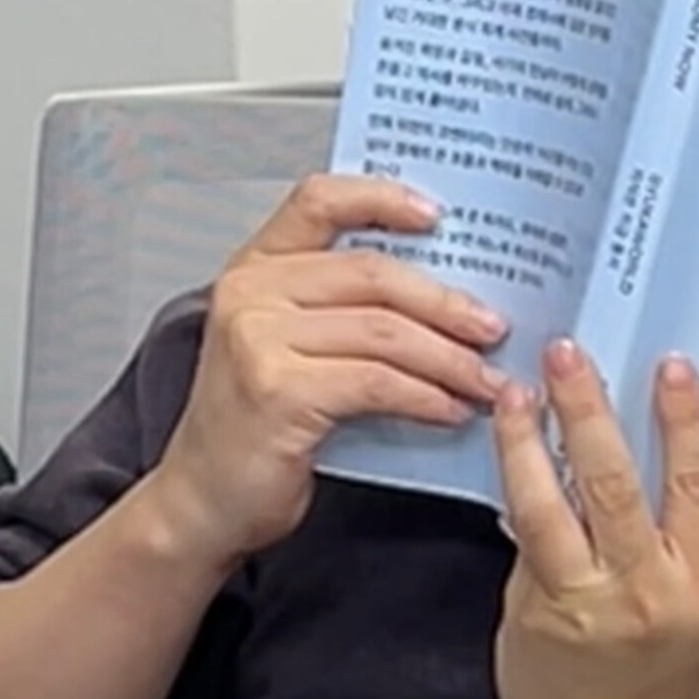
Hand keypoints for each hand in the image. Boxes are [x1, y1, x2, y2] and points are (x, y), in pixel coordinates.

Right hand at [150, 174, 507, 569]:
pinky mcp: (278, 390)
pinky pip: (376, 381)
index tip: (437, 215)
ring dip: (448, 359)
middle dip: (445, 303)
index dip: (381, 198)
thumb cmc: (252, 430)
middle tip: (494, 328)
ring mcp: (258, 339)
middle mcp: (250, 293)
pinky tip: (450, 410)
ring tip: (485, 380)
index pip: (319, 202)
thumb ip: (340, 312)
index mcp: (255, 269)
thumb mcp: (289, 349)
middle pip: (372, 273)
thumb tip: (443, 301)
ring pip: (383, 331)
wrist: (204, 500)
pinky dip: (425, 396)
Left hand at [493, 340, 698, 698]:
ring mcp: (583, 603)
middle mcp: (645, 591)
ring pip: (550, 507)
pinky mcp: (533, 613)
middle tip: (568, 355)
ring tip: (518, 392)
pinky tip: (508, 447)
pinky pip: (524, 539)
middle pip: (615, 485)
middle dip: (589, 412)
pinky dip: (516, 487)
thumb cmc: (676, 681)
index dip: (685, 424)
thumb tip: (691, 461)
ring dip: (530, 441)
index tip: (670, 368)